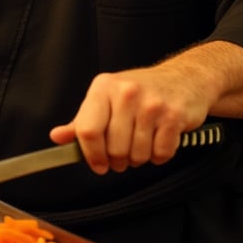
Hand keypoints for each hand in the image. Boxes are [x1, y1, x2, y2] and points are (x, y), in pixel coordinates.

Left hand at [49, 64, 210, 174]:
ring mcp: (151, 104)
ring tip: (143, 144)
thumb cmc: (142, 91)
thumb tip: (57, 137)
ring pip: (137, 155)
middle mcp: (126, 92)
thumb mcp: (107, 98)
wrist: (184, 78)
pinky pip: (161, 154)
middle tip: (125, 154)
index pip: (88, 131)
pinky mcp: (174, 115)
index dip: (92, 155)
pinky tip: (160, 141)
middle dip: (119, 160)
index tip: (98, 164)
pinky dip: (160, 156)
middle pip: (114, 149)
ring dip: (140, 158)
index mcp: (103, 88)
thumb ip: (82, 120)